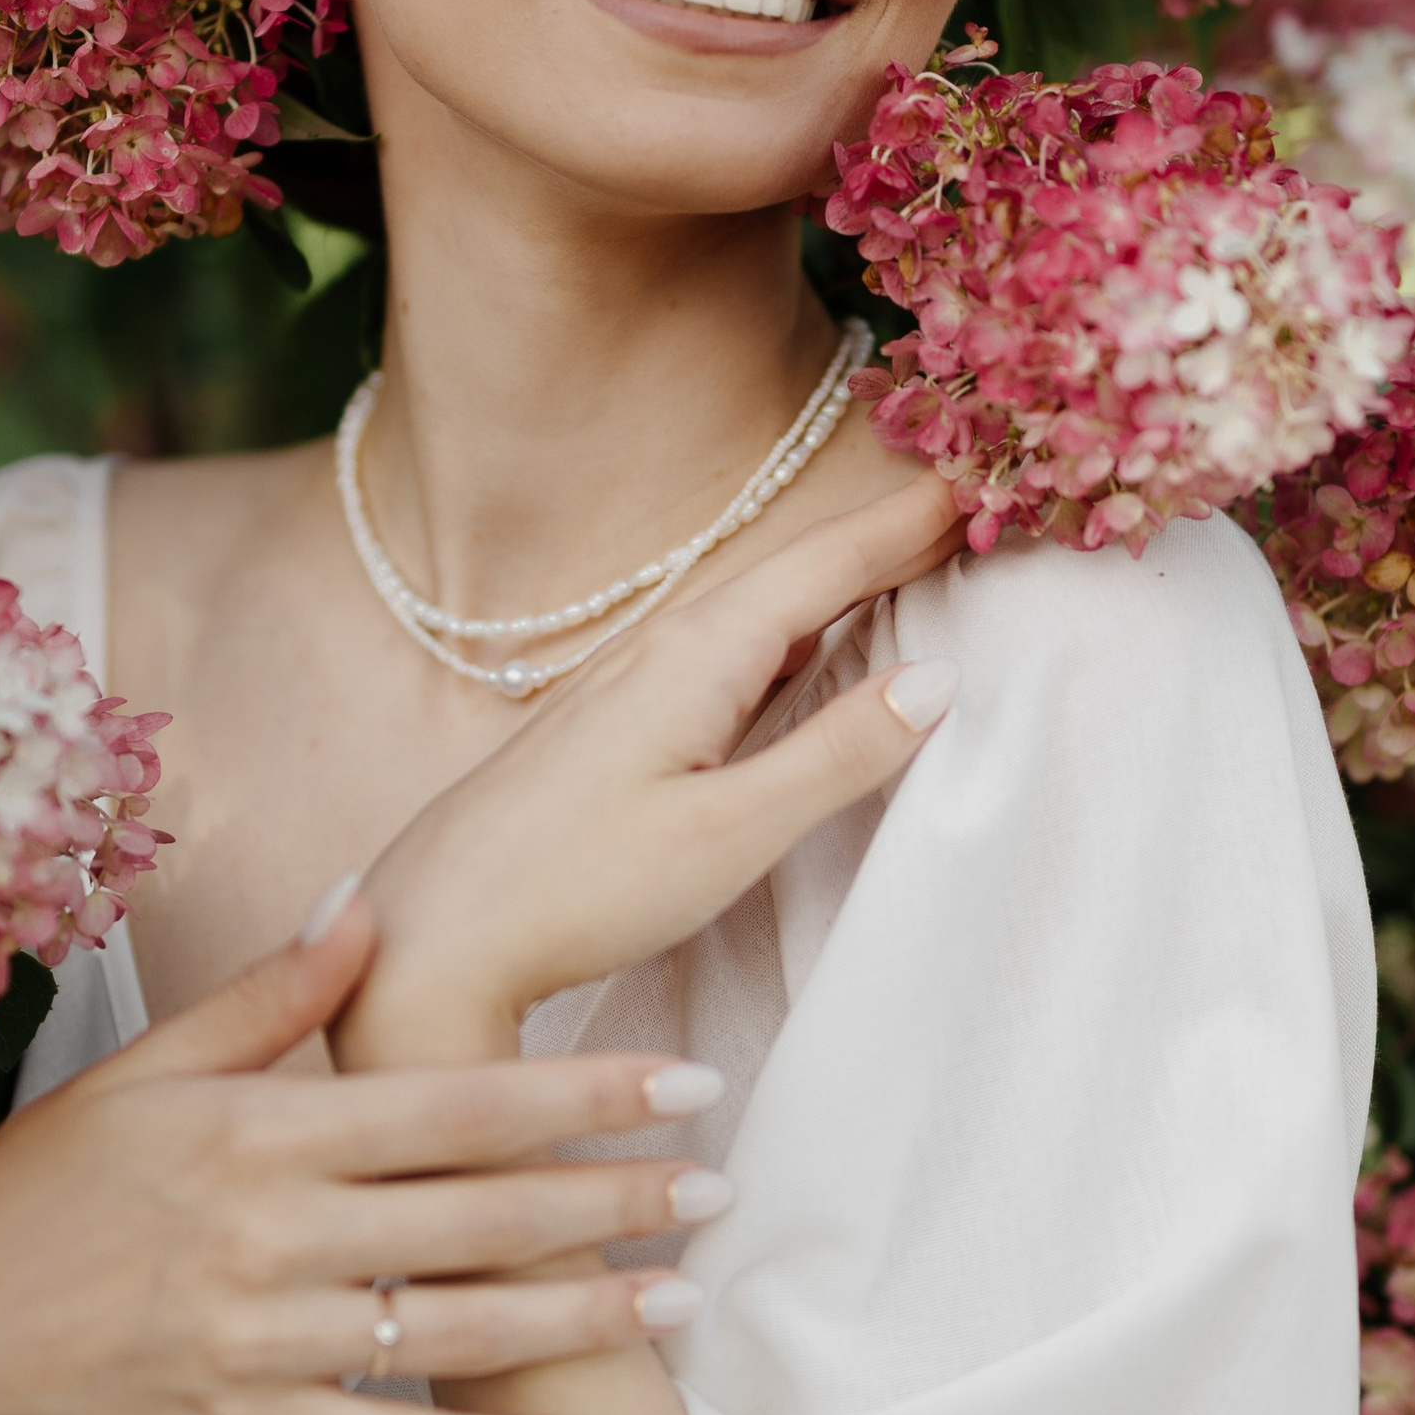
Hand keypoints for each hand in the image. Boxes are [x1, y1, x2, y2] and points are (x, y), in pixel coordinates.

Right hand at [0, 895, 735, 1414]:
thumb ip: (265, 999)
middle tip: (723, 1182)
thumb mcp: (141, 1070)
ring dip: (586, 1316)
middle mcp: (271, 1236)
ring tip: (688, 1296)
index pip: (452, 1101)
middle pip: (481, 1214)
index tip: (682, 1081)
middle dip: (616, 1198)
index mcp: (255, 1131)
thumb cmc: (41, 1188)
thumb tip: (366, 904)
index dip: (579, 1091)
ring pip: (460, 1329)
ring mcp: (264, 1344)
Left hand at [340, 472, 961, 1064]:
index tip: (984, 472)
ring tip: (909, 559)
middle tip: (971, 499)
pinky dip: (787, 635)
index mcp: (693, 656)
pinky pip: (722, 656)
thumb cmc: (573, 890)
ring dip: (834, 583)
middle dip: (882, 539)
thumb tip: (938, 680)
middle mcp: (656, 651)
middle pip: (793, 575)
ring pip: (755, 614)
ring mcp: (624, 689)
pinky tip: (799, 652)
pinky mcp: (607, 733)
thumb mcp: (728, 835)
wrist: (430, 942)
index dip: (908, 522)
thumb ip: (835, 757)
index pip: (825, 565)